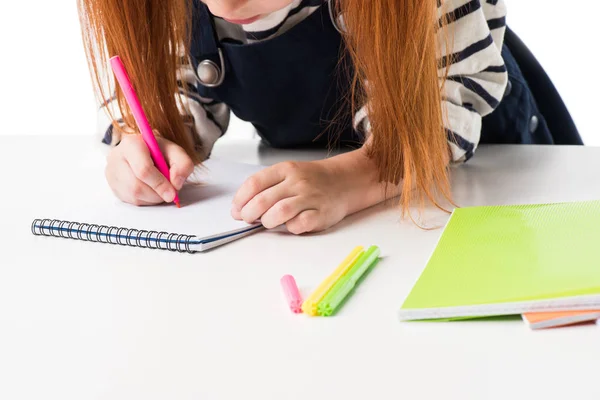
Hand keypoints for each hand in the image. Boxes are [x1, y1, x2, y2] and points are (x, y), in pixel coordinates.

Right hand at [105, 133, 194, 205]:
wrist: (145, 151)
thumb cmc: (159, 151)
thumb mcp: (176, 152)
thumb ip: (183, 165)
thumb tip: (176, 184)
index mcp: (131, 144)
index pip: (143, 169)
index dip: (160, 184)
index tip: (172, 193)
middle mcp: (116, 157)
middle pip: (136, 186)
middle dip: (157, 193)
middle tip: (169, 193)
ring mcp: (111, 173)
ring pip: (134, 196)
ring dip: (153, 198)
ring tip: (160, 188)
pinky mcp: (112, 186)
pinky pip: (130, 201)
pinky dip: (146, 200)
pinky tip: (151, 190)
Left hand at [231, 159, 352, 233]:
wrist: (345, 181)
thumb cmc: (312, 180)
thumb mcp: (288, 174)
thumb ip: (267, 187)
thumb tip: (240, 208)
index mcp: (286, 169)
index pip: (254, 183)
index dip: (240, 200)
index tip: (236, 210)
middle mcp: (298, 182)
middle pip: (263, 200)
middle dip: (249, 214)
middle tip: (248, 219)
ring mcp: (311, 198)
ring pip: (279, 212)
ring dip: (267, 221)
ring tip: (268, 222)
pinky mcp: (321, 214)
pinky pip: (299, 225)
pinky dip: (289, 228)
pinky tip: (289, 225)